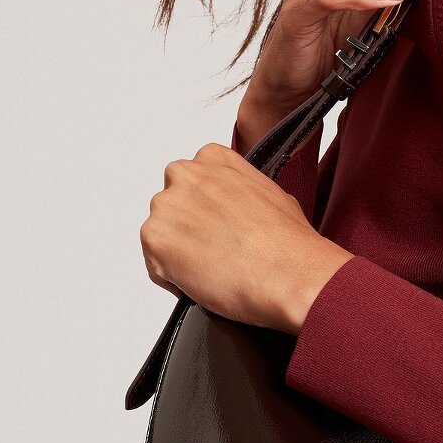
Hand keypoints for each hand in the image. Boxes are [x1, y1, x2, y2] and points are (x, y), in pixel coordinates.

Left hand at [139, 142, 353, 334]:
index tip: (212, 218)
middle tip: (211, 247)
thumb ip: (242, 192)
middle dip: (186, 224)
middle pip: (171, 202)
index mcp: (216, 160)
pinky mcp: (156, 238)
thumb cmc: (288, 242)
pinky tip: (203, 282)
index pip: (192, 173)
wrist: (288, 273)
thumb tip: (239, 209)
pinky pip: (154, 263)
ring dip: (178, 250)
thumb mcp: (274, 195)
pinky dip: (172, 277)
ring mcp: (168, 206)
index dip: (201, 201)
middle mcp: (188, 176)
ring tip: (211, 269)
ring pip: (160, 231)